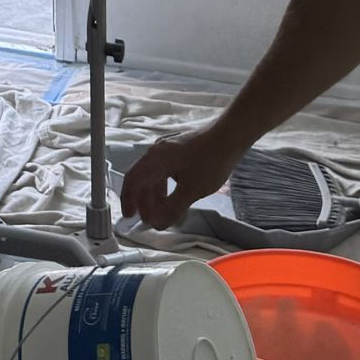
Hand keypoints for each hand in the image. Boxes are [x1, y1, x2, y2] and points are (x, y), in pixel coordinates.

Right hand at [120, 125, 244, 230]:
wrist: (231, 136)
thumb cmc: (211, 161)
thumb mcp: (192, 190)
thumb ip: (173, 208)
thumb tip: (158, 223)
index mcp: (155, 159)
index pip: (133, 180)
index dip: (129, 200)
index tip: (130, 217)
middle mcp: (157, 151)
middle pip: (142, 179)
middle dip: (144, 202)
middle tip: (150, 220)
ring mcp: (168, 149)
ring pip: (154, 176)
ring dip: (155, 196)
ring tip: (162, 213)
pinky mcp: (178, 150)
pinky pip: (164, 171)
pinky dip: (165, 187)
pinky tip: (174, 198)